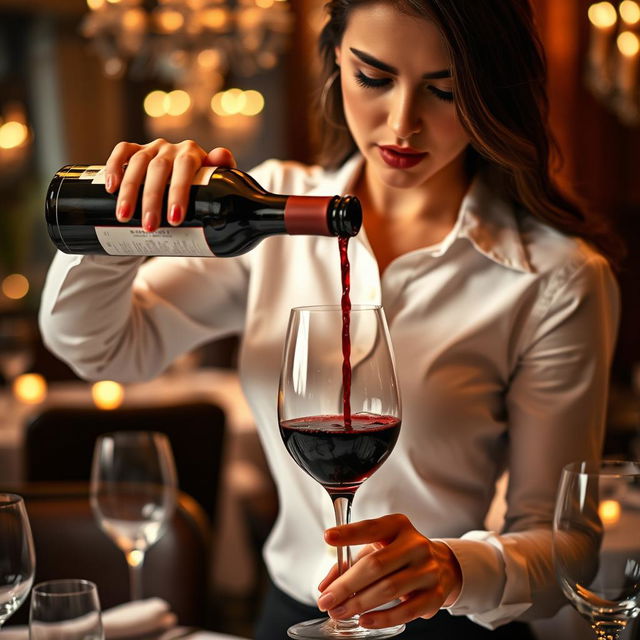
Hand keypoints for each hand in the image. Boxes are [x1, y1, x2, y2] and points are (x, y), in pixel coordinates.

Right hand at [104, 139, 236, 231]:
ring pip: (137, 163)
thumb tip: (223, 155)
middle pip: (158, 170)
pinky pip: (121, 151)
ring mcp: (151, 148)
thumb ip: (223, 174)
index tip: (175, 219)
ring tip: (125, 217)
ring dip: (129, 191)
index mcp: (193, 154)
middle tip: (150, 227)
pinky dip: (114, 166)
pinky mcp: (133, 150)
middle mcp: (171, 148)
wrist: (180, 191)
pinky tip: (110, 187)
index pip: (185, 168)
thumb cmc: (199, 192)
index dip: (178, 192)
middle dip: (152, 200)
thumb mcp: (213, 188)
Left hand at [317, 514, 461, 628]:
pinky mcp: (435, 595)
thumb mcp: (377, 547)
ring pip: (388, 589)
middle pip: (375, 565)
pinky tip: (364, 621)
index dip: (349, 533)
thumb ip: (350, 561)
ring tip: (339, 612)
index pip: (371, 528)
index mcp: (398, 526)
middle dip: (346, 585)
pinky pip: (406, 611)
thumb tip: (325, 586)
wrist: (442, 565)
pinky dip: (382, 618)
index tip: (328, 537)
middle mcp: (415, 544)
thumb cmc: (400, 554)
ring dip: (359, 604)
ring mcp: (428, 569)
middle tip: (326, 600)